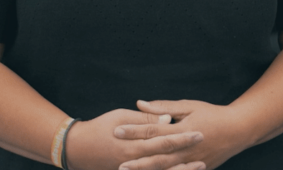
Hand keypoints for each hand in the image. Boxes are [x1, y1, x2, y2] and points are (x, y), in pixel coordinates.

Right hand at [65, 108, 205, 169]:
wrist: (77, 149)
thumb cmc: (100, 128)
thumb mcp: (121, 117)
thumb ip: (145, 120)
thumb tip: (167, 119)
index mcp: (134, 145)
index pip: (164, 141)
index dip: (183, 137)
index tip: (200, 132)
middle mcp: (135, 162)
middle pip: (167, 160)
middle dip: (187, 154)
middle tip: (205, 148)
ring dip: (181, 169)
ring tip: (201, 164)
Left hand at [113, 100, 247, 169]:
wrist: (238, 130)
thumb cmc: (212, 114)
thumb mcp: (188, 106)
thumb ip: (164, 107)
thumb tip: (140, 103)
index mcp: (182, 130)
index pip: (153, 131)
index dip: (134, 131)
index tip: (117, 130)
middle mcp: (186, 148)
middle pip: (157, 156)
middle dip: (136, 160)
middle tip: (118, 162)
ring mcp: (192, 162)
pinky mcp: (197, 169)